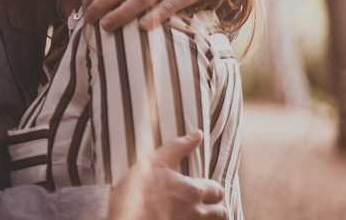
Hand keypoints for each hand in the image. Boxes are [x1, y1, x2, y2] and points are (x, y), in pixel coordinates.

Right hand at [108, 131, 225, 219]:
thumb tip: (198, 134)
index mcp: (192, 189)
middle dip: (216, 207)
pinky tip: (185, 219)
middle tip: (204, 204)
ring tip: (197, 213)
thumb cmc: (137, 189)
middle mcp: (195, 211)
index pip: (218, 191)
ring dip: (209, 219)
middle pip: (222, 213)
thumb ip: (179, 146)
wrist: (123, 216)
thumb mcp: (155, 161)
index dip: (213, 190)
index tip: (203, 189)